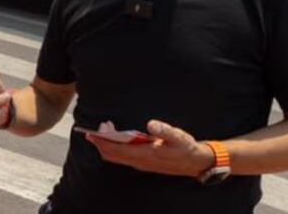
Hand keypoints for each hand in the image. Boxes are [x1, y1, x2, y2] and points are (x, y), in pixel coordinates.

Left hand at [86, 119, 214, 176]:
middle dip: (101, 143)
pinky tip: (115, 138)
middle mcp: (140, 161)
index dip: (103, 142)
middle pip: (113, 155)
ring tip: (105, 130)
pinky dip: (114, 149)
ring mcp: (141, 163)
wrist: (194, 163)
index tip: (93, 133)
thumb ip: (164, 130)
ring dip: (107, 146)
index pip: (118, 150)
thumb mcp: (178, 136)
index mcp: (146, 154)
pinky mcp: (143, 163)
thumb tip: (151, 123)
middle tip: (98, 128)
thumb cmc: (185, 147)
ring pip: (116, 158)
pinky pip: (123, 158)